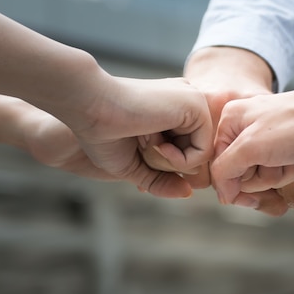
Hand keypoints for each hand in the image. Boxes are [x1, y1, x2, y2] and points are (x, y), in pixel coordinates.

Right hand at [69, 75, 213, 197]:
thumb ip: (161, 179)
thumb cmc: (103, 134)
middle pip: (195, 152)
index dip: (161, 163)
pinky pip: (204, 152)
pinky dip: (179, 160)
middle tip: (142, 145)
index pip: (186, 149)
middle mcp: (187, 100)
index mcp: (174, 107)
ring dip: (170, 162)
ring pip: (202, 153)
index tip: (138, 148)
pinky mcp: (196, 105)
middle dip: (167, 163)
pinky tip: (157, 144)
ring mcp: (193, 101)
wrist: (88, 107)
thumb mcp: (135, 164)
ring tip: (146, 142)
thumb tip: (188, 192)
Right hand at [184, 47, 293, 215]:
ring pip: (267, 174)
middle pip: (244, 174)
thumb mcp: (252, 147)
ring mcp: (269, 134)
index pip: (221, 169)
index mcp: (230, 122)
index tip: (254, 198)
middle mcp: (246, 126)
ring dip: (286, 172)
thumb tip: (223, 195)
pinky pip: (285, 168)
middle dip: (268, 176)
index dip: (238, 187)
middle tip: (282, 160)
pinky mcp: (289, 141)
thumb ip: (226, 170)